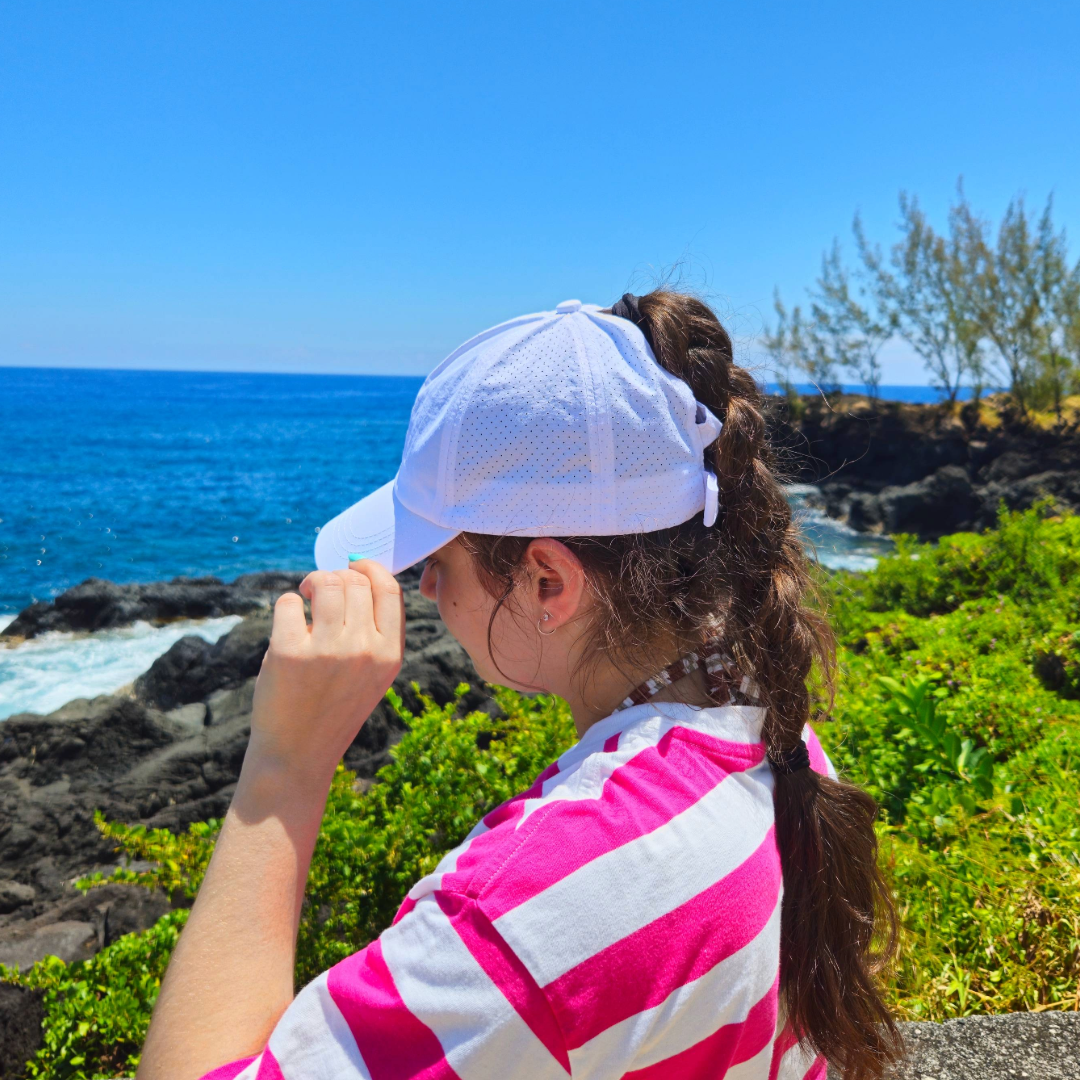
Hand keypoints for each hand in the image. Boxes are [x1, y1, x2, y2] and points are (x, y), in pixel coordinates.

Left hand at [246, 561, 404, 786]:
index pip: (390, 589)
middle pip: (355, 581)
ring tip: (305, 600)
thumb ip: (375, 631)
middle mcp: (365, 649)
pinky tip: (287, 626)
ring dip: (312, 583)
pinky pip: (289, 602)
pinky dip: (288, 606)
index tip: (353, 566)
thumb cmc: (333, 707)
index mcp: (390, 654)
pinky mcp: (290, 652)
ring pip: (325, 583)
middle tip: (319, 593)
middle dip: (334, 577)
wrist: (298, 755)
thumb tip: (358, 574)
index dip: (370, 568)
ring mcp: (328, 650)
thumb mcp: (373, 675)